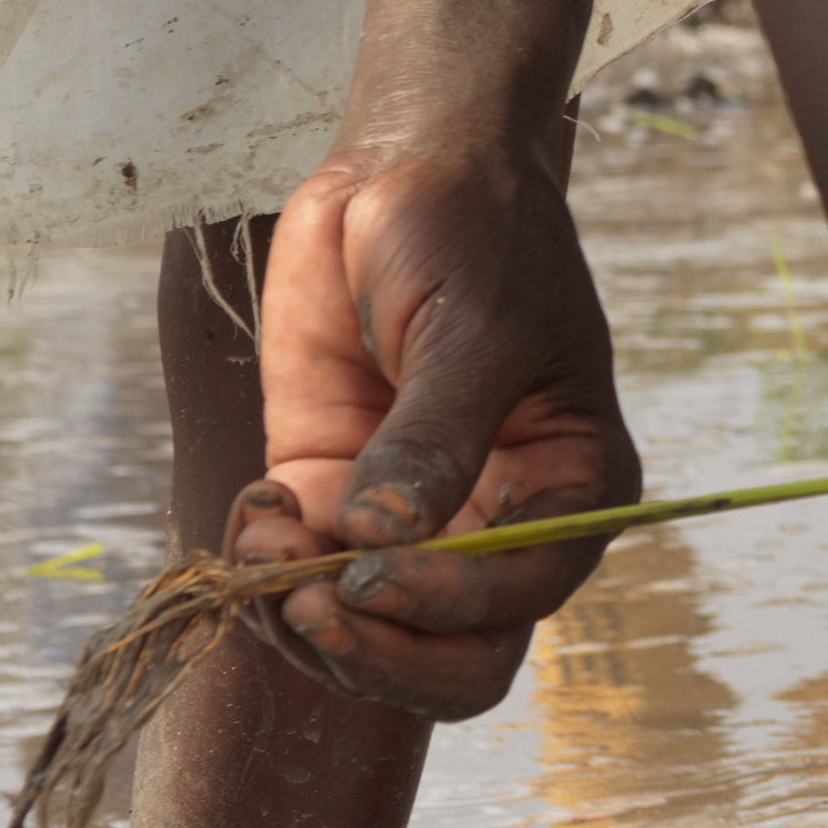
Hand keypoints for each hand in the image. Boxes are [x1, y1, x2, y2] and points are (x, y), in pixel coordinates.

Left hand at [227, 138, 637, 717]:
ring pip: (364, 636)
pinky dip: (261, 568)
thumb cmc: (476, 235)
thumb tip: (387, 543)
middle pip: (452, 659)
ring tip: (264, 538)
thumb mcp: (475, 331)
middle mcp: (496, 523)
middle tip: (311, 606)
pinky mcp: (329, 491)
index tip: (369, 573)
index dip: (447, 607)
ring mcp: (408, 518)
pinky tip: (257, 510)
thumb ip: (435, 438)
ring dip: (300, 618)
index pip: (519, 598)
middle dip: (376, 654)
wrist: (406, 167)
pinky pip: (294, 577)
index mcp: (570, 490)